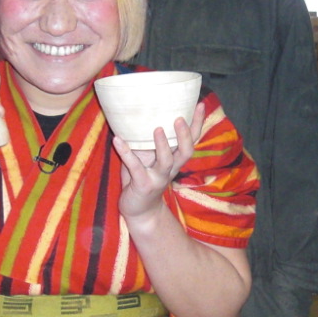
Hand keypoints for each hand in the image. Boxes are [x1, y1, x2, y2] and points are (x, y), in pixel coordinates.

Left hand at [115, 104, 204, 222]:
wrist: (140, 211)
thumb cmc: (143, 179)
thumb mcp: (148, 158)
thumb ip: (147, 141)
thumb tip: (139, 114)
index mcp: (175, 160)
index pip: (192, 140)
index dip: (198, 124)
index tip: (201, 104)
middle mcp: (170, 168)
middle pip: (185, 151)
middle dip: (185, 135)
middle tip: (179, 118)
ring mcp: (158, 177)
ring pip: (166, 161)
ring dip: (163, 145)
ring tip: (157, 129)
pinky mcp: (143, 184)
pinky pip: (135, 167)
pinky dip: (125, 152)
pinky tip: (117, 139)